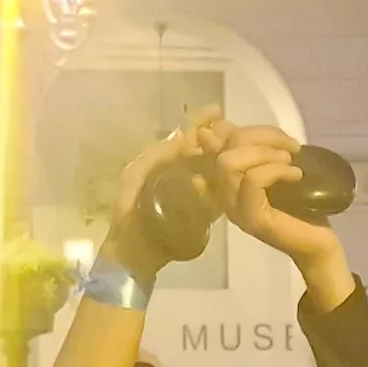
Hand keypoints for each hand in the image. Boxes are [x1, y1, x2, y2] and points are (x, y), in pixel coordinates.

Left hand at [103, 111, 231, 272]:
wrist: (133, 252)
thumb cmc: (129, 211)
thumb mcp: (136, 176)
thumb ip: (157, 155)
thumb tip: (184, 134)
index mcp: (163, 161)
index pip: (185, 136)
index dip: (200, 123)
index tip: (216, 113)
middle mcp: (181, 173)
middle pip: (204, 150)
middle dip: (218, 139)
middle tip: (232, 133)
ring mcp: (194, 193)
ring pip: (215, 170)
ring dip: (226, 159)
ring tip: (238, 150)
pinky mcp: (205, 213)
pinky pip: (220, 195)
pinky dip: (227, 185)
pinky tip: (235, 178)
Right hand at [216, 128, 346, 277]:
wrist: (317, 242)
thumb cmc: (299, 205)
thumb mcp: (277, 167)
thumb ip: (261, 149)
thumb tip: (252, 127)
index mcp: (226, 176)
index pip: (211, 139)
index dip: (235, 125)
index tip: (273, 134)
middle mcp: (223, 192)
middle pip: (224, 147)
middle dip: (260, 136)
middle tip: (290, 147)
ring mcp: (234, 207)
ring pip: (229, 163)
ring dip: (264, 153)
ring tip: (290, 160)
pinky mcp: (250, 218)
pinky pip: (252, 181)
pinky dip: (277, 170)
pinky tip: (295, 175)